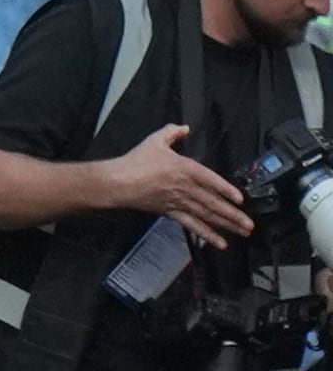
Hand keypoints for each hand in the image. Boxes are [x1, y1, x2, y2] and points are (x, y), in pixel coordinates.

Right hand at [103, 124, 255, 245]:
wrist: (118, 182)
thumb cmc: (136, 161)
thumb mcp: (154, 141)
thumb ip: (171, 132)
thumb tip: (185, 127)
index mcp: (185, 168)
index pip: (211, 180)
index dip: (226, 190)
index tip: (240, 199)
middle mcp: (186, 188)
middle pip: (213, 202)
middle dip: (233, 214)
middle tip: (250, 224)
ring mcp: (180, 202)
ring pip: (207, 215)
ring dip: (227, 224)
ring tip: (244, 232)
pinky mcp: (172, 213)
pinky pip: (193, 225)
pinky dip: (207, 235)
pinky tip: (220, 243)